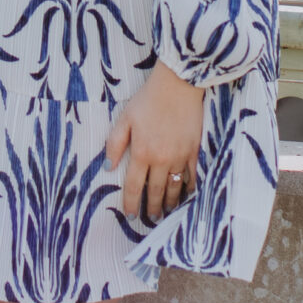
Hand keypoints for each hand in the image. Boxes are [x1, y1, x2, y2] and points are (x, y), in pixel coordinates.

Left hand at [106, 62, 205, 230]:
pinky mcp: (194, 150)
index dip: (131, 203)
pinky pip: (192, 176)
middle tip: (151, 218)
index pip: (133, 185)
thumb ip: (114, 143)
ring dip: (170, 202)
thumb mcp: (125, 118)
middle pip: (155, 191)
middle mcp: (161, 159)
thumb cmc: (148, 100)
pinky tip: (187, 194)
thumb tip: (107, 167)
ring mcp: (180, 156)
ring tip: (167, 211)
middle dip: (152, 207)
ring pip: (174, 187)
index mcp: (141, 152)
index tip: (130, 215)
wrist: (178, 85)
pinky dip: (189, 188)